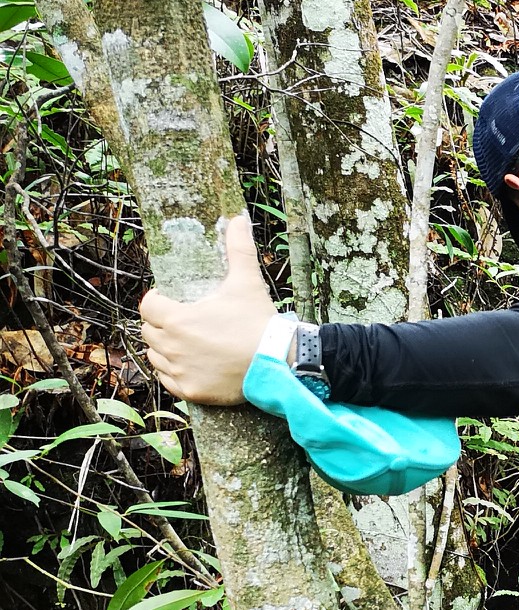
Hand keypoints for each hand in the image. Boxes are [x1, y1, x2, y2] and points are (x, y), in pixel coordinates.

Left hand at [140, 213, 275, 405]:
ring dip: (164, 349)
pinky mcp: (190, 391)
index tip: (170, 300)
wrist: (279, 362)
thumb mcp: (246, 282)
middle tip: (182, 323)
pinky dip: (175, 374)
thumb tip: (238, 218)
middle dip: (161, 325)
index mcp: (176, 318)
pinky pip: (168, 381)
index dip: (157, 300)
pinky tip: (190, 366)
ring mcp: (180, 371)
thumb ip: (238, 249)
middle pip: (149, 332)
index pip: (148, 306)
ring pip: (155, 357)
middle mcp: (171, 346)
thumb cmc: (259, 321)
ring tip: (185, 345)